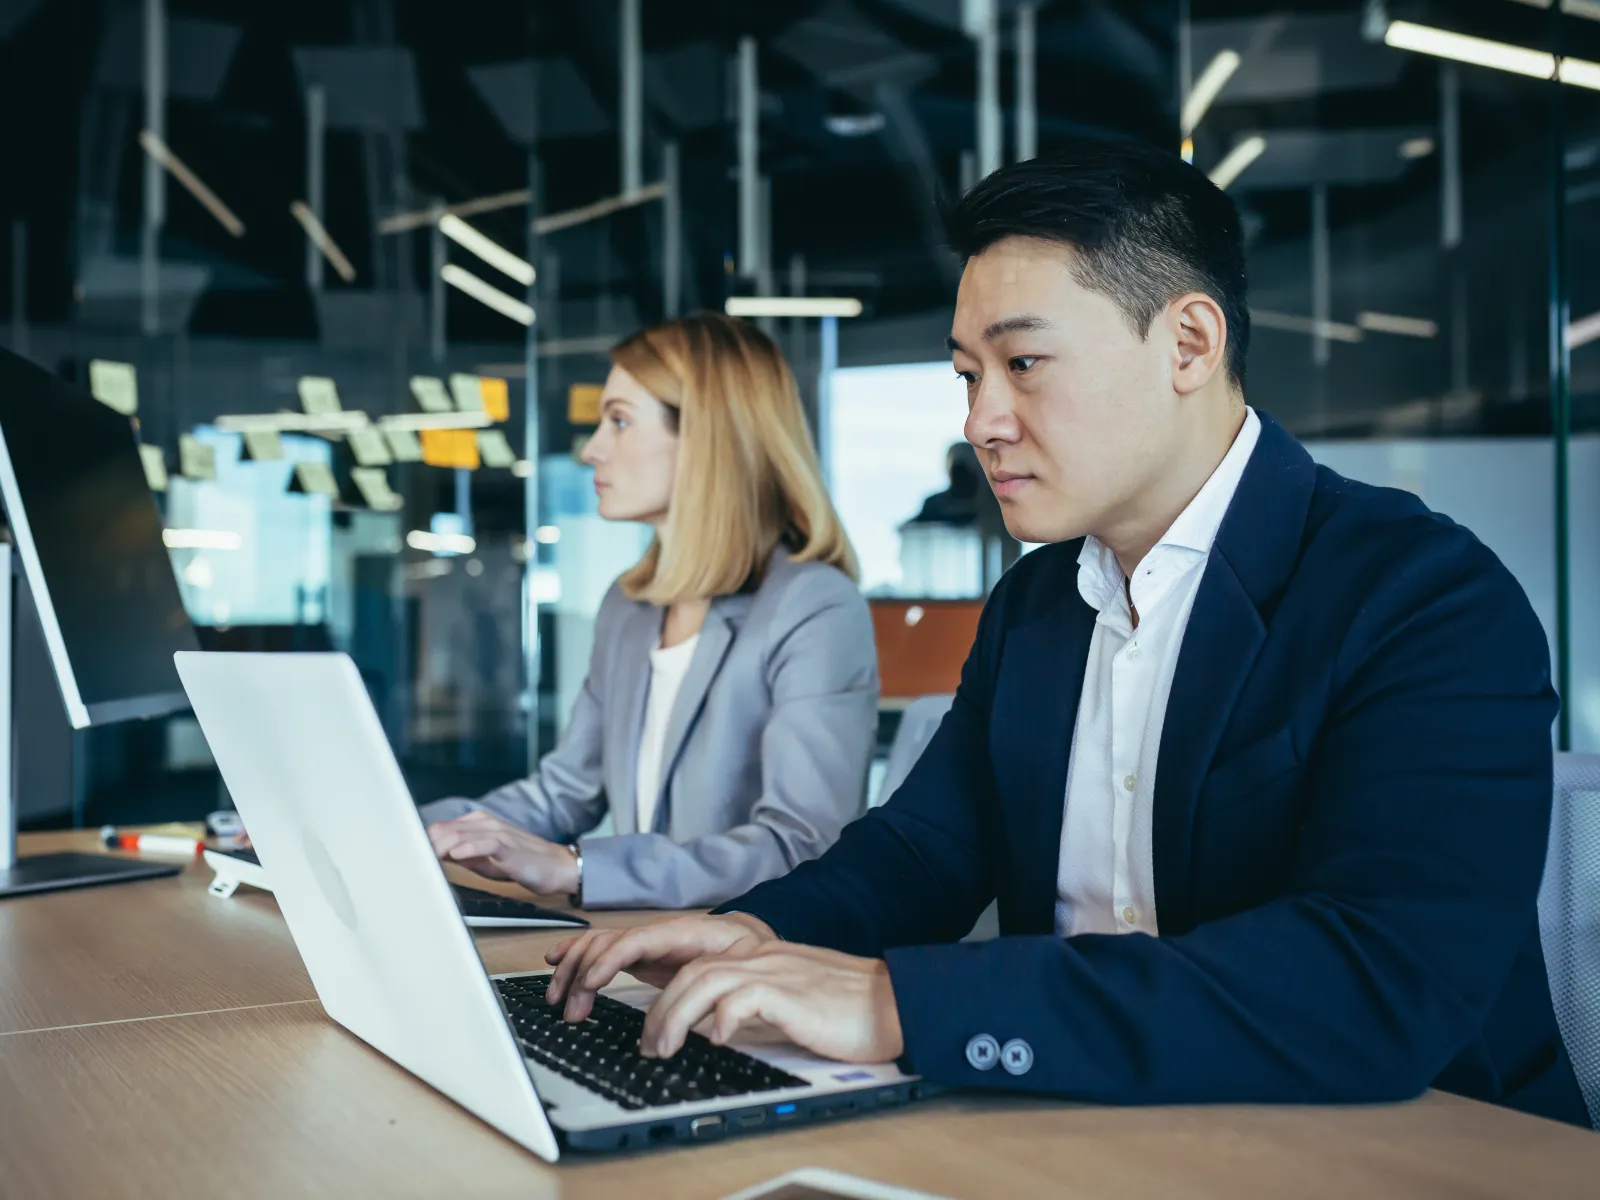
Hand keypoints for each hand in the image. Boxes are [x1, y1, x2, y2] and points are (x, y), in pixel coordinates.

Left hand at [426, 812, 578, 895]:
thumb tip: (438, 859)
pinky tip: (456, 856)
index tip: (408, 857)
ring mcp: (497, 832)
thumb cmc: (522, 863)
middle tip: (411, 863)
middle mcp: (485, 823)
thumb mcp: (485, 861)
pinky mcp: (509, 845)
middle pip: (445, 830)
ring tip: (426, 860)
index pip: (441, 829)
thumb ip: (463, 856)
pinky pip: (486, 843)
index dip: (422, 843)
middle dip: (425, 846)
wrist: (556, 867)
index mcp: (477, 825)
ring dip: (441, 848)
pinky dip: (469, 849)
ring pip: (461, 835)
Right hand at [544, 913, 775, 1021]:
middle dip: (582, 972)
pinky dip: (578, 954)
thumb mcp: (748, 968)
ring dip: (574, 968)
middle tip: (571, 1010)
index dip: (609, 960)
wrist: (756, 941)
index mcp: (685, 933)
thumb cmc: (753, 954)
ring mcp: (649, 943)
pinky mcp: (644, 956)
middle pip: (609, 942)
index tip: (590, 984)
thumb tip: (709, 1019)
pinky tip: (555, 961)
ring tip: (557, 998)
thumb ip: (724, 984)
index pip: (637, 940)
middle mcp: (660, 933)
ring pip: (600, 945)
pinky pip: (604, 950)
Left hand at [642, 942, 903, 1063]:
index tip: (655, 1027)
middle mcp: (763, 957)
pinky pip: (741, 998)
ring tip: (665, 1048)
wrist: (894, 1003)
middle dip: (660, 1010)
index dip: (668, 993)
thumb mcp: (794, 997)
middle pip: (692, 972)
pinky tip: (716, 1039)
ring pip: (704, 981)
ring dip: (675, 1016)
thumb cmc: (850, 1009)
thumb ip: (759, 1000)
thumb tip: (720, 1026)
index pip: (700, 963)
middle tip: (649, 1046)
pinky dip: (721, 1018)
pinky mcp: (790, 994)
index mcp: (763, 957)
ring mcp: (776, 972)